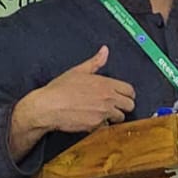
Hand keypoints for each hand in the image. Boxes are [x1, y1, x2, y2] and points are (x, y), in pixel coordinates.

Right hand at [8, 47, 135, 158]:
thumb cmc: (59, 89)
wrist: (47, 107)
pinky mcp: (97, 125)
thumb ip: (95, 62)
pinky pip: (107, 126)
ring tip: (101, 113)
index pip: (130, 90)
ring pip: (121, 117)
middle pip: (130, 105)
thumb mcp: (77, 71)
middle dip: (123, 106)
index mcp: (105, 84)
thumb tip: (105, 50)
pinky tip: (92, 120)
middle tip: (113, 106)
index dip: (127, 94)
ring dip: (114, 116)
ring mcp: (103, 112)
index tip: (121, 96)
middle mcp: (108, 98)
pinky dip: (102, 125)